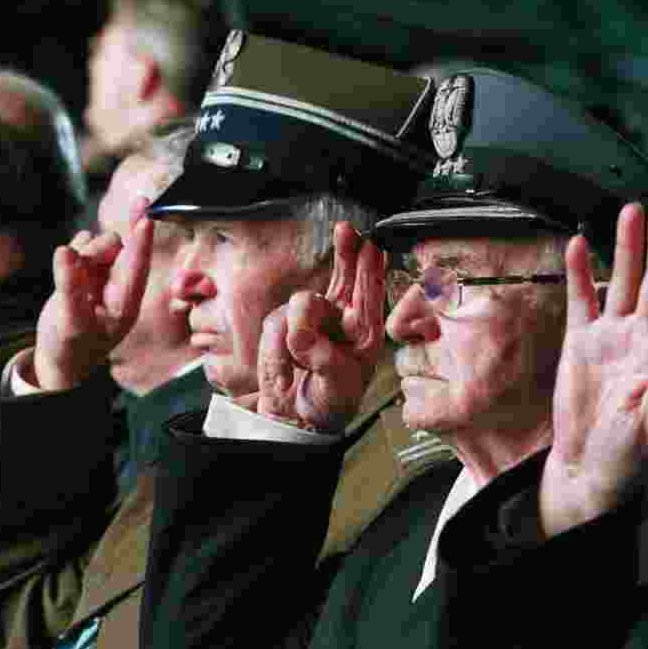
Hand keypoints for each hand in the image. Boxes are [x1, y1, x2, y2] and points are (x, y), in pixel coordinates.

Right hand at [33, 200, 153, 390]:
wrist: (61, 356)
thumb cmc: (71, 346)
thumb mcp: (70, 321)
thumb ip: (69, 286)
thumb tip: (66, 251)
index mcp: (126, 301)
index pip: (137, 266)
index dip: (142, 241)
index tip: (147, 217)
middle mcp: (120, 285)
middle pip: (117, 247)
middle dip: (99, 247)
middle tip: (77, 260)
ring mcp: (104, 275)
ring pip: (99, 243)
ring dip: (83, 252)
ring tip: (68, 280)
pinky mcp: (87, 270)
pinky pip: (84, 245)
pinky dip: (74, 250)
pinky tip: (66, 268)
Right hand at [257, 222, 385, 432]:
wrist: (295, 417)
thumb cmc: (328, 402)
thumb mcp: (337, 386)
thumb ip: (322, 358)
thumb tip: (300, 331)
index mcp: (364, 333)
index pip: (370, 294)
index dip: (370, 268)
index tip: (371, 245)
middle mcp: (341, 319)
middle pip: (346, 276)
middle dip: (346, 252)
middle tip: (346, 231)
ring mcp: (312, 318)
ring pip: (302, 303)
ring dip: (298, 332)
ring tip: (301, 362)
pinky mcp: (283, 323)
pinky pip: (276, 323)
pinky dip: (277, 345)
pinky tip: (287, 362)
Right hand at [540, 204, 647, 536]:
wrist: (588, 469)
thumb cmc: (632, 455)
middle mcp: (644, 339)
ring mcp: (613, 337)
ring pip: (621, 282)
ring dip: (624, 249)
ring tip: (627, 213)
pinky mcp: (582, 342)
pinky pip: (582, 299)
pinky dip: (579, 272)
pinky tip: (578, 243)